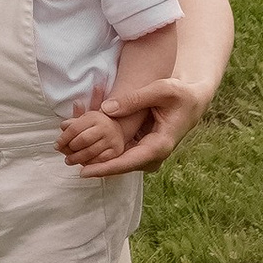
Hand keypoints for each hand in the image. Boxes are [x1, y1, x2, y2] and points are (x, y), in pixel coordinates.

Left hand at [63, 73, 208, 176]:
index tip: (85, 172)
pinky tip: (87, 148)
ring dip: (99, 159)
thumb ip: (134, 99)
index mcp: (160, 145)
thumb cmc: (180, 94)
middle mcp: (155, 155)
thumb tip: (106, 109)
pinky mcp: (145, 150)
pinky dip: (106, 151)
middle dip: (96, 165)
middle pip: (122, 166)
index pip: (129, 162)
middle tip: (69, 162)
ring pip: (121, 162)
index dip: (106, 168)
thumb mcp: (160, 90)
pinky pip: (123, 154)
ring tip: (72, 156)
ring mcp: (150, 154)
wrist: (194, 102)